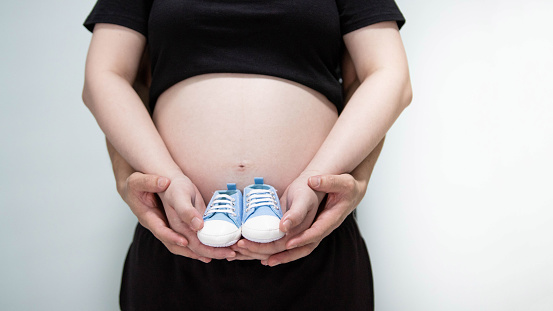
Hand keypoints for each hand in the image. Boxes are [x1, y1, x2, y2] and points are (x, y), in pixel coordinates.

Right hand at [119, 172, 210, 261]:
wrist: (133, 190)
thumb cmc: (135, 186)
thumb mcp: (138, 182)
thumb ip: (150, 182)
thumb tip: (164, 182)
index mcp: (147, 217)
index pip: (160, 230)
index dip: (172, 237)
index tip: (185, 241)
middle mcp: (156, 226)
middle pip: (172, 244)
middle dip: (190, 251)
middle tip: (207, 255)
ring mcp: (163, 228)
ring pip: (178, 245)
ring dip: (194, 252)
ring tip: (212, 256)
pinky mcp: (170, 226)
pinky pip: (182, 239)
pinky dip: (194, 245)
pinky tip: (208, 248)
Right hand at [158, 175, 235, 259]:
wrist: (171, 184)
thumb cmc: (175, 188)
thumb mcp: (179, 197)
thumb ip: (186, 211)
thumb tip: (198, 226)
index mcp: (176, 227)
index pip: (193, 246)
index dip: (206, 251)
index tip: (221, 253)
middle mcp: (179, 233)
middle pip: (197, 250)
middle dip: (214, 254)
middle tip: (232, 254)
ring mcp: (185, 231)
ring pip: (198, 249)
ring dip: (213, 252)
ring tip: (229, 252)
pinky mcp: (191, 228)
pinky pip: (200, 241)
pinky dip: (210, 246)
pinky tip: (221, 247)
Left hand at [231, 172, 324, 263]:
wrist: (309, 187)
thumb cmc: (308, 191)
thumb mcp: (303, 200)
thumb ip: (296, 214)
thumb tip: (284, 227)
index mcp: (306, 234)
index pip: (286, 246)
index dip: (268, 249)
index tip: (251, 248)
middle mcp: (298, 239)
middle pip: (276, 251)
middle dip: (257, 251)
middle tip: (239, 246)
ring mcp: (290, 237)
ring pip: (272, 251)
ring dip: (254, 252)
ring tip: (237, 251)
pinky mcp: (282, 232)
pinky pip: (270, 243)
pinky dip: (257, 246)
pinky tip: (245, 247)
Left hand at [232, 173, 364, 265]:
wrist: (346, 190)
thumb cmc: (345, 186)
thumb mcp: (342, 182)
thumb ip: (328, 181)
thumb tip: (313, 181)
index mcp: (331, 219)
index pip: (316, 233)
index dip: (302, 238)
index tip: (288, 243)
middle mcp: (321, 229)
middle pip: (304, 247)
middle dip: (284, 254)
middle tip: (267, 258)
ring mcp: (313, 230)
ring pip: (297, 249)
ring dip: (280, 255)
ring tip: (262, 260)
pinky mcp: (305, 228)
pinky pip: (293, 243)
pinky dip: (280, 249)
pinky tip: (265, 252)